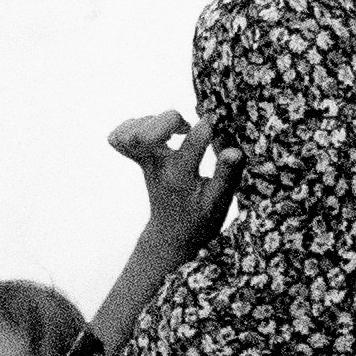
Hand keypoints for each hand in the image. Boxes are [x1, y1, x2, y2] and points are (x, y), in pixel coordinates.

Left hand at [111, 109, 236, 259]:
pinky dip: (136, 125)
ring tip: (174, 133)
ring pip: (133, 129)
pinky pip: (121, 135)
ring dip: (155, 122)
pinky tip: (156, 133)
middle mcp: (157, 167)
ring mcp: (143, 162)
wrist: (171, 235)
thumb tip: (235, 150)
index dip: (209, 125)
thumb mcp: (218, 202)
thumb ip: (226, 175)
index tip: (218, 124)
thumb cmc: (200, 218)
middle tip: (185, 130)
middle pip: (146, 133)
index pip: (194, 139)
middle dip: (172, 120)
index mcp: (180, 176)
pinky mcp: (137, 158)